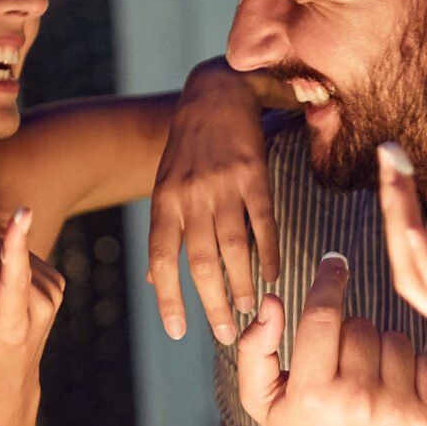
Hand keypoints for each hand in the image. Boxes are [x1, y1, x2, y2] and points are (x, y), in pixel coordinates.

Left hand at [148, 60, 277, 343]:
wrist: (214, 90)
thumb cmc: (189, 145)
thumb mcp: (165, 184)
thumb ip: (163, 232)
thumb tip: (153, 281)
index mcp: (164, 200)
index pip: (161, 258)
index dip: (167, 297)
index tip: (177, 332)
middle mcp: (190, 195)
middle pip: (200, 262)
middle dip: (212, 303)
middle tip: (224, 335)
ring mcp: (222, 184)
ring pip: (232, 247)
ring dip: (243, 284)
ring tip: (251, 310)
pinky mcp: (254, 174)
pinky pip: (262, 222)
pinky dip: (268, 252)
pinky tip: (274, 275)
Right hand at [236, 251, 426, 425]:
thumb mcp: (263, 400)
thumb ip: (255, 349)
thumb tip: (270, 302)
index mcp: (312, 395)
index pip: (323, 317)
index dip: (328, 282)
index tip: (334, 262)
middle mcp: (355, 403)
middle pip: (360, 326)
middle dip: (350, 334)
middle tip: (342, 366)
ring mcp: (396, 412)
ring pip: (395, 338)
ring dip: (381, 349)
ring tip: (367, 380)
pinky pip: (426, 359)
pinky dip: (411, 367)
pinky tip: (394, 390)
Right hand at [377, 143, 426, 425]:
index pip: (414, 249)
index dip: (402, 207)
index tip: (398, 164)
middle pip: (404, 253)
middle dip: (394, 205)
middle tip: (388, 156)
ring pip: (414, 269)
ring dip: (402, 222)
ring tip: (394, 177)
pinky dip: (426, 260)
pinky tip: (415, 229)